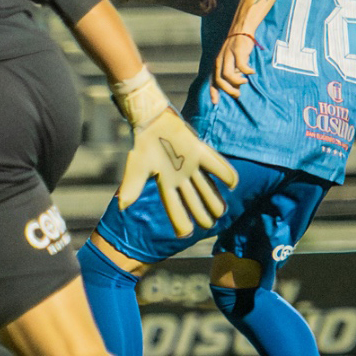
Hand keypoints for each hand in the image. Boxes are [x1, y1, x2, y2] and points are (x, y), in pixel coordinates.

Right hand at [117, 107, 238, 235]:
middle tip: (209, 225)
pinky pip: (216, 166)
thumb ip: (132, 188)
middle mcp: (180, 176)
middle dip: (201, 213)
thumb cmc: (142, 145)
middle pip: (193, 199)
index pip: (173, 206)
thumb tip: (121, 207)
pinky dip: (226, 174)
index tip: (185, 234)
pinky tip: (233, 184)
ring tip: (222, 212)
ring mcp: (191, 165)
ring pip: (205, 186)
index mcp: (165, 182)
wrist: (151, 122)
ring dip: (214, 199)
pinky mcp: (200, 152)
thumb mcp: (136, 168)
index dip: (179, 220)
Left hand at [209, 32, 256, 103]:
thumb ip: (232, 73)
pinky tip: (252, 72)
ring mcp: (228, 56)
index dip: (213, 92)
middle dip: (228, 90)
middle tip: (237, 94)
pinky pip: (242, 65)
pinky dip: (247, 71)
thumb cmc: (238, 49)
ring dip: (236, 82)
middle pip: (219, 80)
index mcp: (217, 64)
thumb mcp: (231, 62)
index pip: (212, 80)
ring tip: (244, 82)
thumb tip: (236, 87)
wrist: (241, 31)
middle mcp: (220, 60)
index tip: (215, 102)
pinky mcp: (238, 51)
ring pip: (228, 74)